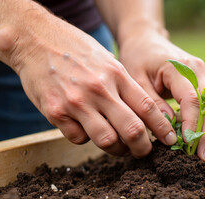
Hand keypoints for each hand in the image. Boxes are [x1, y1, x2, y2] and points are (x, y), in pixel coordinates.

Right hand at [6, 17, 176, 157]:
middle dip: (143, 148)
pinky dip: (86, 139)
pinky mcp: (55, 113)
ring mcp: (76, 102)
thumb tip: (143, 117)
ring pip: (107, 141)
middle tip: (144, 151)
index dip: (162, 129)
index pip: (148, 108)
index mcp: (116, 75)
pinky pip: (79, 139)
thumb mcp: (107, 61)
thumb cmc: (76, 51)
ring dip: (117, 150)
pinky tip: (85, 128)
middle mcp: (99, 89)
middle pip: (132, 130)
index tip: (170, 140)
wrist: (35, 40)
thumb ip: (123, 87)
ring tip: (119, 147)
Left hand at [119, 31, 204, 161]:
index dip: (193, 124)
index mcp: (182, 68)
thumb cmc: (138, 59)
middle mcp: (201, 71)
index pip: (193, 99)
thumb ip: (152, 104)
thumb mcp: (135, 80)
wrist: (146, 41)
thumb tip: (170, 130)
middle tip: (204, 158)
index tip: (188, 144)